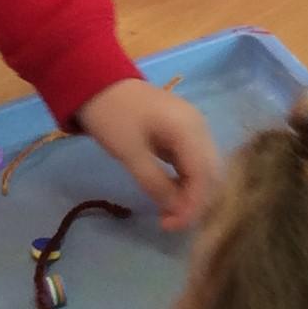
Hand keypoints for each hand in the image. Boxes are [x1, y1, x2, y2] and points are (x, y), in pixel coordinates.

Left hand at [76, 80, 221, 230]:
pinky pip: (192, 162)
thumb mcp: (130, 152)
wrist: (97, 82)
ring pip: (203, 171)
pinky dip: (184, 182)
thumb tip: (174, 210)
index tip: (171, 226)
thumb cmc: (112, 115)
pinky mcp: (182, 133)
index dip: (192, 206)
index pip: (204, 176)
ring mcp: (193, 129)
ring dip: (190, 195)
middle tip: (169, 224)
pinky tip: (169, 197)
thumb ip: (155, 182)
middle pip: (210, 175)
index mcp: (189, 129)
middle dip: (194, 203)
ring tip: (168, 215)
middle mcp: (200, 128)